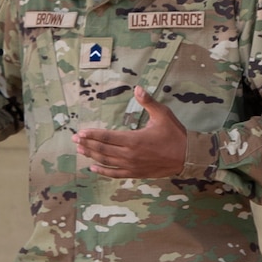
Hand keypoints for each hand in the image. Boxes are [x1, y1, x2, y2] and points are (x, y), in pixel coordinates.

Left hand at [72, 87, 188, 178]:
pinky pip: (115, 173)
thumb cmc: (175, 135)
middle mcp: (130, 154)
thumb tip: (137, 88)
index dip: (92, 135)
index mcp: (134, 139)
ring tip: (80, 150)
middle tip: (74, 140)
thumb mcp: (163, 115)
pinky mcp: (136, 172)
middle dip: (87, 144)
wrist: (187, 157)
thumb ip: (148, 102)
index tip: (80, 132)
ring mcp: (132, 165)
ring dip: (92, 156)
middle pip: (103, 149)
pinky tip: (93, 168)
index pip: (107, 137)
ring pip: (106, 161)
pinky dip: (103, 171)